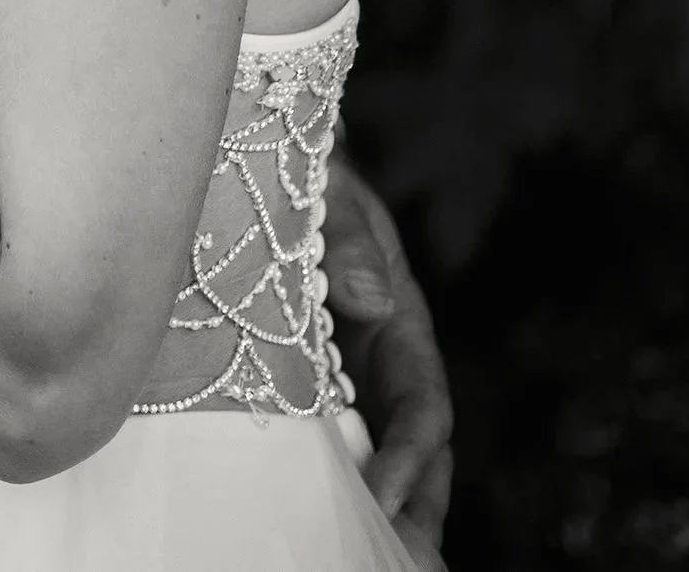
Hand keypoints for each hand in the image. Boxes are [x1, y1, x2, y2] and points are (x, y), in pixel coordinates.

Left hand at [325, 153, 453, 554]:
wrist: (266, 158)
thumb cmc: (305, 172)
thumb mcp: (330, 192)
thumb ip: (346, 239)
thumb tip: (372, 297)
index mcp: (400, 318)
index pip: (422, 402)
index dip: (411, 453)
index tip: (386, 495)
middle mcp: (382, 355)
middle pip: (415, 449)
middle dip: (414, 508)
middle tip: (395, 558)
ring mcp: (348, 372)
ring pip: (375, 452)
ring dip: (377, 508)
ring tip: (363, 556)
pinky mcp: (308, 376)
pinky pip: (327, 436)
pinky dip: (328, 479)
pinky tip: (305, 516)